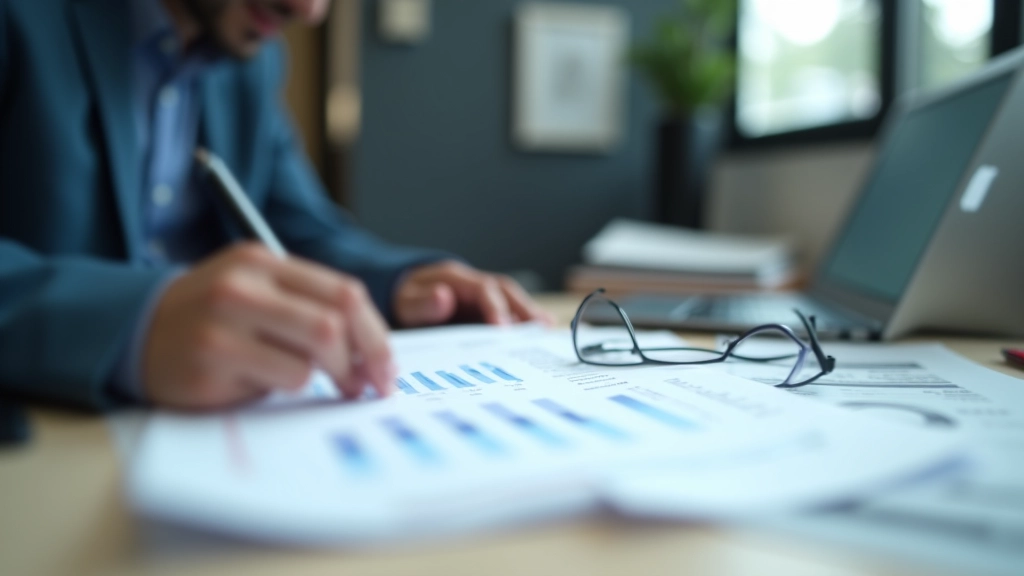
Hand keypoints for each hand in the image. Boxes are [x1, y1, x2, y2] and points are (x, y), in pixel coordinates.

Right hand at [142, 244, 394, 409]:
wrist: (133, 331)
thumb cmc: (211, 317)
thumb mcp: (257, 292)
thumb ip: (308, 307)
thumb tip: (372, 353)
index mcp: (264, 261)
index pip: (344, 292)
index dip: (376, 334)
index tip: (385, 366)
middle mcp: (244, 285)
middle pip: (334, 323)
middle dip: (363, 362)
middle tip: (366, 387)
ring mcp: (224, 321)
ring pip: (311, 358)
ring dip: (320, 379)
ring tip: (304, 382)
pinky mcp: (211, 360)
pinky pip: (279, 380)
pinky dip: (283, 388)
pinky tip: (258, 382)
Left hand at [393, 261, 553, 327]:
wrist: (399, 293)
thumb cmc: (402, 299)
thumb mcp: (404, 302)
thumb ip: (422, 304)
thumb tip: (444, 297)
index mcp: (455, 278)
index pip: (482, 289)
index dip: (495, 307)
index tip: (503, 329)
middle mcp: (472, 283)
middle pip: (504, 290)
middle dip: (522, 308)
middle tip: (537, 328)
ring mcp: (479, 294)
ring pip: (509, 298)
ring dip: (527, 313)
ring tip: (545, 330)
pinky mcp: (482, 307)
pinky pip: (505, 310)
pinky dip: (522, 318)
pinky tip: (538, 330)